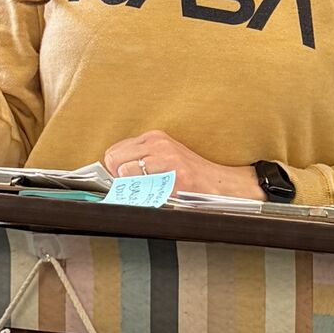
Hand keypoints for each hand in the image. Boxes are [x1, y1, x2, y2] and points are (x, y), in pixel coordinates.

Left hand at [103, 130, 265, 200]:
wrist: (221, 184)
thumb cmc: (191, 174)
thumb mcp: (164, 157)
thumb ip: (139, 160)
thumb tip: (112, 173)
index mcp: (154, 137)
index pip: (114, 151)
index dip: (114, 169)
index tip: (121, 180)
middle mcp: (158, 143)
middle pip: (113, 159)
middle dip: (117, 177)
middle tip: (131, 187)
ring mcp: (166, 158)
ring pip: (123, 171)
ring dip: (129, 186)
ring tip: (145, 191)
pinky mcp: (175, 176)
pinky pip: (142, 185)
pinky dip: (142, 193)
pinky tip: (155, 195)